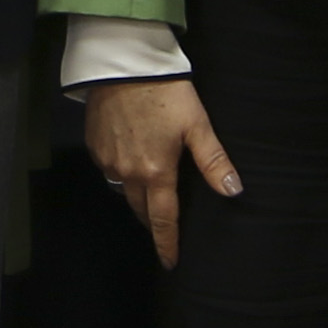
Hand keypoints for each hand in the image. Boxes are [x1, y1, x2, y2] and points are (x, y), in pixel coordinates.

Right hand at [81, 76, 237, 271]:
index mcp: (156, 172)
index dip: (167, 243)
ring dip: (138, 195)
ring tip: (151, 191)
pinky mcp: (94, 145)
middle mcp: (128, 173)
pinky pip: (110, 170)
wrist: (123, 64)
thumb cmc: (166, 93)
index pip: (162, 220)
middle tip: (163, 227)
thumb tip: (233, 191)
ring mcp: (107, 160)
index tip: (171, 262)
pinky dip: (122, 172)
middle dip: (152, 221)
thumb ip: (214, 161)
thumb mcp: (197, 125)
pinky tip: (132, 158)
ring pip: (124, 190)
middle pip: (141, 209)